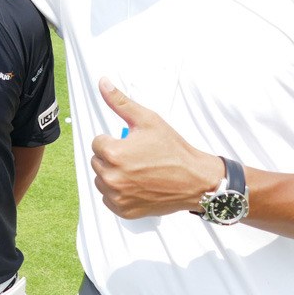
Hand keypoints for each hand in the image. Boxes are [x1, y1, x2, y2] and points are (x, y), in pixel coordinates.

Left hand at [90, 78, 221, 218]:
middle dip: (112, 157)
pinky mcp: (124, 211)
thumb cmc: (173, 150)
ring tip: (137, 171)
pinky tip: (136, 185)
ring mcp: (117, 197)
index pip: (98, 142)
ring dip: (113, 174)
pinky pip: (109, 199)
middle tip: (137, 157)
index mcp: (114, 153)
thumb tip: (103, 82)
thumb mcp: (148, 120)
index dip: (114, 140)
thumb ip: (120, 102)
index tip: (132, 144)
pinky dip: (118, 193)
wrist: (195, 180)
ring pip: (101, 180)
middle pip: (98, 161)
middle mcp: (111, 177)